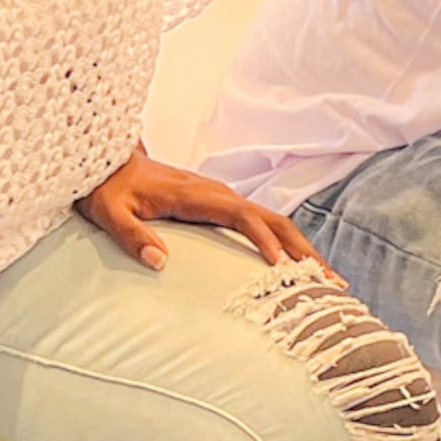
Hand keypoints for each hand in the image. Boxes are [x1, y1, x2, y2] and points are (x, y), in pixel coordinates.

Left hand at [77, 146, 318, 270]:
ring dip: (302, 248)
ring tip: (328, 278)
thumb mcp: (110, 213)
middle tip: (332, 280)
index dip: (264, 240)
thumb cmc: (107, 187)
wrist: (107, 161)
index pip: (241, 216)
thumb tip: (159, 261)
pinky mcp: (219, 205)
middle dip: (303, 249)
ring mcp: (220, 198)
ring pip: (273, 221)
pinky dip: (285, 243)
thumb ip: (131, 235)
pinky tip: (297, 266)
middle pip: (272, 219)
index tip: (282, 267)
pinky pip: (261, 224)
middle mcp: (215, 193)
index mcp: (194, 195)